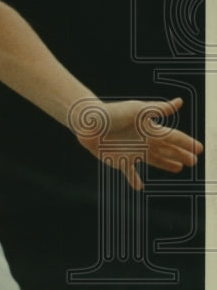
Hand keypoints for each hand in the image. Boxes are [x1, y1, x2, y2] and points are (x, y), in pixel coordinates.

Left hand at [69, 97, 202, 189]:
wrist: (88, 122)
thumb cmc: (113, 113)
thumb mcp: (137, 110)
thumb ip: (158, 109)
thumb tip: (179, 102)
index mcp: (150, 129)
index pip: (174, 137)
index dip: (187, 143)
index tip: (201, 149)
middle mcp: (144, 141)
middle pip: (168, 150)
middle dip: (181, 155)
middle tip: (194, 161)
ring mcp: (133, 151)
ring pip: (155, 160)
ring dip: (167, 164)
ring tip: (178, 168)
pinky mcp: (120, 160)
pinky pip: (130, 172)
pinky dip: (134, 179)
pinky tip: (139, 187)